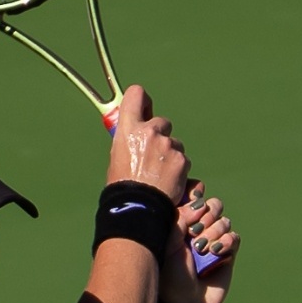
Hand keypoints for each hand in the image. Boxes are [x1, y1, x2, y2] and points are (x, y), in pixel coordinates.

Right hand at [105, 83, 189, 201]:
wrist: (138, 208)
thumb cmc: (123, 185)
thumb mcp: (117, 156)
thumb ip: (129, 139)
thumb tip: (135, 131)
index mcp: (129, 128)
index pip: (136, 94)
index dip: (142, 100)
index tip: (145, 108)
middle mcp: (149, 132)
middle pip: (162, 122)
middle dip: (161, 136)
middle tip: (153, 156)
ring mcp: (168, 145)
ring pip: (174, 144)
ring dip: (170, 155)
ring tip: (159, 174)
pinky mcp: (181, 160)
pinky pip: (183, 160)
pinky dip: (178, 169)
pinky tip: (168, 182)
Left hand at [172, 184, 236, 302]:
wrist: (186, 302)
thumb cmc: (170, 273)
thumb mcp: (169, 240)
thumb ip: (181, 215)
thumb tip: (200, 203)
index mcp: (179, 221)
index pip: (193, 195)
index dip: (195, 197)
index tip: (190, 209)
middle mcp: (197, 228)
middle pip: (212, 205)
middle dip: (205, 217)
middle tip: (194, 233)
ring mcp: (213, 240)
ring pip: (223, 220)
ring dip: (214, 232)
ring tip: (203, 250)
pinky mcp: (228, 253)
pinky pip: (234, 236)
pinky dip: (226, 242)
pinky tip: (216, 253)